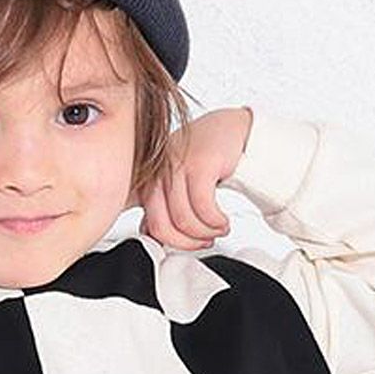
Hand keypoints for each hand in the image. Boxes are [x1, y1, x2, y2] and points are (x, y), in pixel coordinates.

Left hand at [127, 106, 252, 250]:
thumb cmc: (204, 158)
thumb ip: (163, 208)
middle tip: (205, 241)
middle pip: (161, 227)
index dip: (166, 242)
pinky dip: (216, 222)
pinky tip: (223, 220)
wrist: (229, 129)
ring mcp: (175, 166)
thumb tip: (156, 238)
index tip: (186, 243)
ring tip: (218, 228)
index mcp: (147, 179)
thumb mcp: (177, 184)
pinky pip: (203, 207)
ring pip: (183, 220)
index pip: (145, 224)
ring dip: (207, 233)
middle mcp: (156, 172)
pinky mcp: (198, 163)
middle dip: (187, 243)